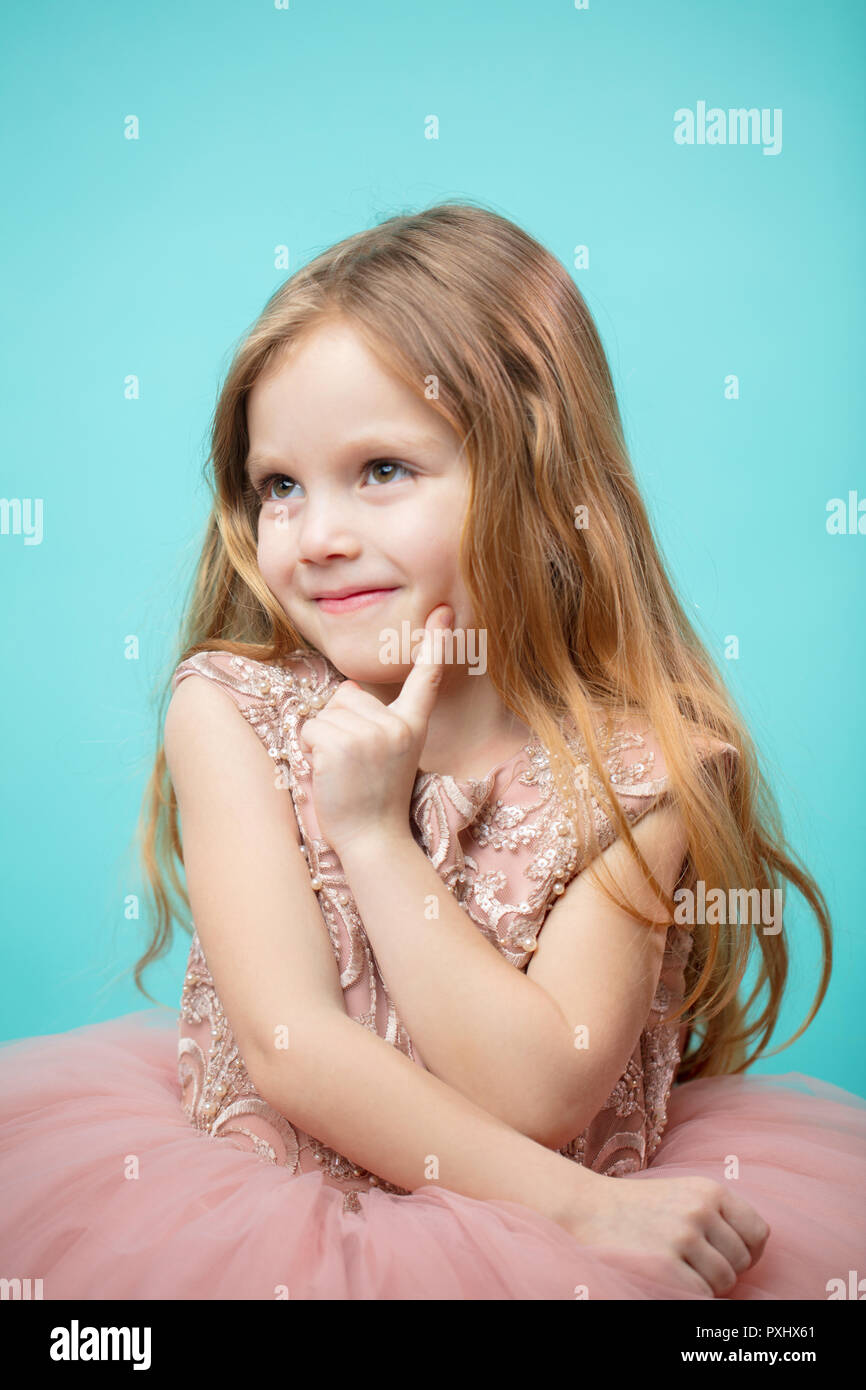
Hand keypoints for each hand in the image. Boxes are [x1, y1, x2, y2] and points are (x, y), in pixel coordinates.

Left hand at [297, 604, 452, 855]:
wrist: (373, 840)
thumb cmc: (374, 799)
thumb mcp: (393, 754)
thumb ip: (378, 722)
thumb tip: (346, 691)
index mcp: (413, 725)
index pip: (425, 678)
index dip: (435, 643)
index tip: (443, 611)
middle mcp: (396, 725)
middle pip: (347, 695)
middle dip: (340, 723)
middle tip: (356, 764)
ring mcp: (370, 734)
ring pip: (326, 713)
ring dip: (323, 740)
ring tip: (345, 772)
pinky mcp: (342, 743)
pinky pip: (311, 729)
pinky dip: (311, 750)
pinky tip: (331, 774)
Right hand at [552, 1167, 770, 1297]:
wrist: (586, 1209)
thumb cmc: (638, 1208)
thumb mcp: (682, 1195)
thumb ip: (718, 1215)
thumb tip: (753, 1254)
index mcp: (709, 1191)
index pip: (758, 1233)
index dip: (747, 1252)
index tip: (727, 1257)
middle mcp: (700, 1211)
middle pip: (741, 1262)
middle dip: (721, 1270)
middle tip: (690, 1262)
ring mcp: (683, 1238)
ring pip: (723, 1283)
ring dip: (704, 1285)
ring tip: (675, 1268)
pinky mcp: (666, 1265)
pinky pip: (700, 1296)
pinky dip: (686, 1293)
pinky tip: (665, 1277)